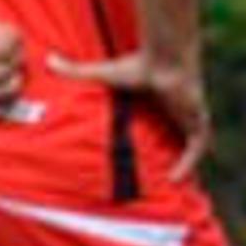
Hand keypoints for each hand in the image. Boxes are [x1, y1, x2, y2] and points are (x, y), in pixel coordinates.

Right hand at [48, 44, 208, 180]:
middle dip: (164, 159)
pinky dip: (189, 162)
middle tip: (149, 183)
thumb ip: (76, 70)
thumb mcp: (101, 74)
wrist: (165, 58)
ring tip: (163, 186)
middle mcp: (172, 111)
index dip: (145, 143)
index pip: (152, 127)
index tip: (132, 163)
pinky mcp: (197, 120)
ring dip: (180, 163)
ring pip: (186, 146)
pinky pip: (197, 146)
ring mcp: (187, 116)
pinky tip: (175, 179)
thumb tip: (48, 60)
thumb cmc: (137, 63)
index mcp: (154, 103)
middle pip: (170, 140)